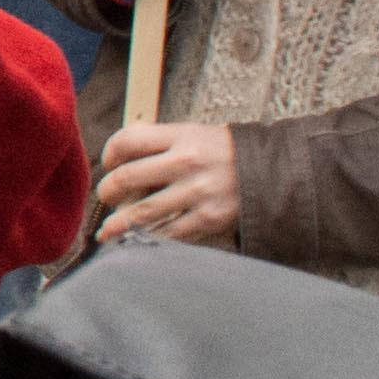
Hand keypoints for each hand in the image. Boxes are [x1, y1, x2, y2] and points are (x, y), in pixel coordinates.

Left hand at [94, 119, 242, 248]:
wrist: (272, 172)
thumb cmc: (224, 154)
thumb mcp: (194, 134)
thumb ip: (160, 143)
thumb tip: (120, 157)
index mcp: (181, 136)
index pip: (129, 140)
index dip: (110, 153)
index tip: (109, 164)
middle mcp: (187, 162)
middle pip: (128, 177)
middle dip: (108, 191)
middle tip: (106, 197)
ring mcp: (197, 192)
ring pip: (143, 212)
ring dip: (118, 224)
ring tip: (106, 231)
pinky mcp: (208, 218)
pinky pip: (169, 233)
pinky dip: (148, 240)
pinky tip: (135, 243)